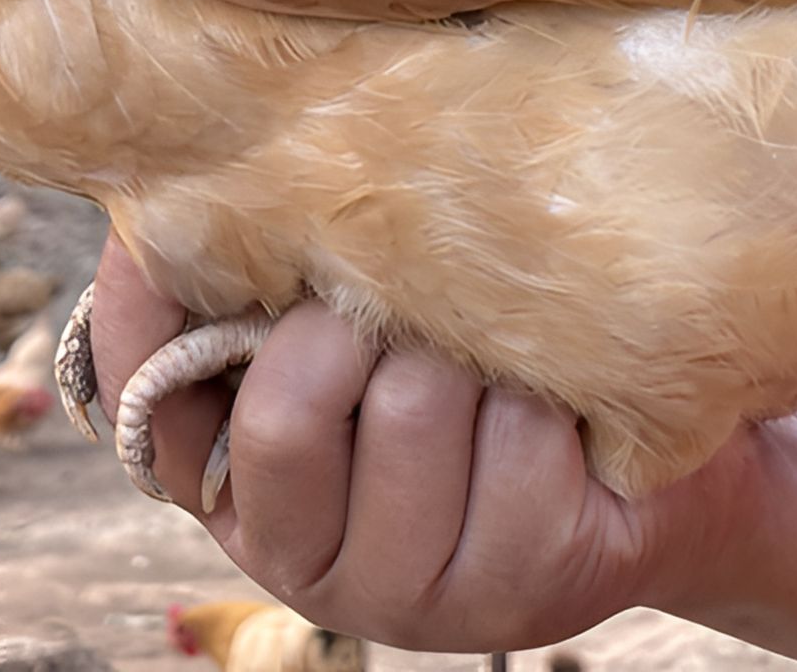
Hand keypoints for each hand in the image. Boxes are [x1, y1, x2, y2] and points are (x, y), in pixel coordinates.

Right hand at [85, 235, 763, 652]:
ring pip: (413, 402)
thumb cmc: (470, 350)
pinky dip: (549, 390)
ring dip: (469, 346)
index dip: (173, 310)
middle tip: (411, 303)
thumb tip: (163, 199)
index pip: (154, 399)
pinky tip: (561, 403)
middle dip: (358, 319)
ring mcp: (410, 596)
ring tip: (495, 352)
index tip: (226, 237)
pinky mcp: (521, 590)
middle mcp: (303, 565)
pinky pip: (520, 437)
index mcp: (236, 490)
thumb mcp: (352, 310)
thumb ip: (251, 269)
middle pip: (289, 400)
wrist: (642, 456)